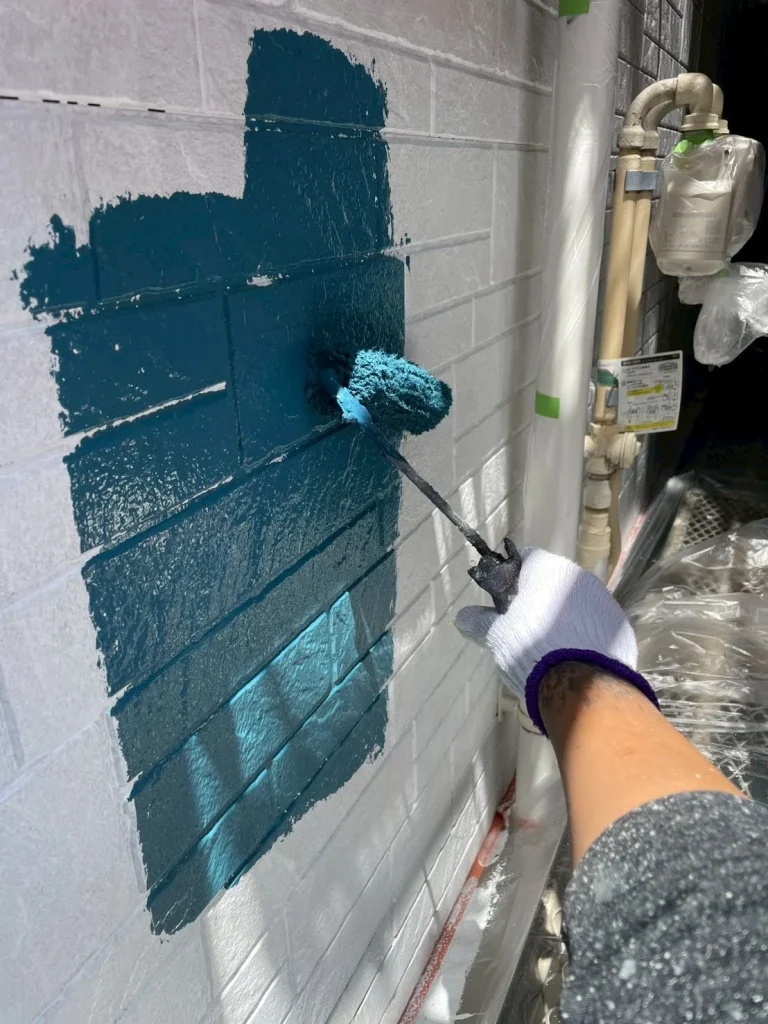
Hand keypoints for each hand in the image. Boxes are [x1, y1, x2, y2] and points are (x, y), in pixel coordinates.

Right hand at [455, 548, 653, 732]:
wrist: (582, 686)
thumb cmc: (532, 649)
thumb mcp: (497, 636)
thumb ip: (480, 622)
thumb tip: (462, 617)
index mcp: (548, 569)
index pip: (525, 559)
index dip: (511, 578)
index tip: (503, 602)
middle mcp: (580, 577)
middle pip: (552, 581)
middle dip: (537, 599)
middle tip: (522, 628)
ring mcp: (605, 601)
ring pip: (575, 602)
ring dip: (561, 617)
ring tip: (549, 648)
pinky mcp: (620, 626)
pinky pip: (594, 624)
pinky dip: (583, 634)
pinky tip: (573, 657)